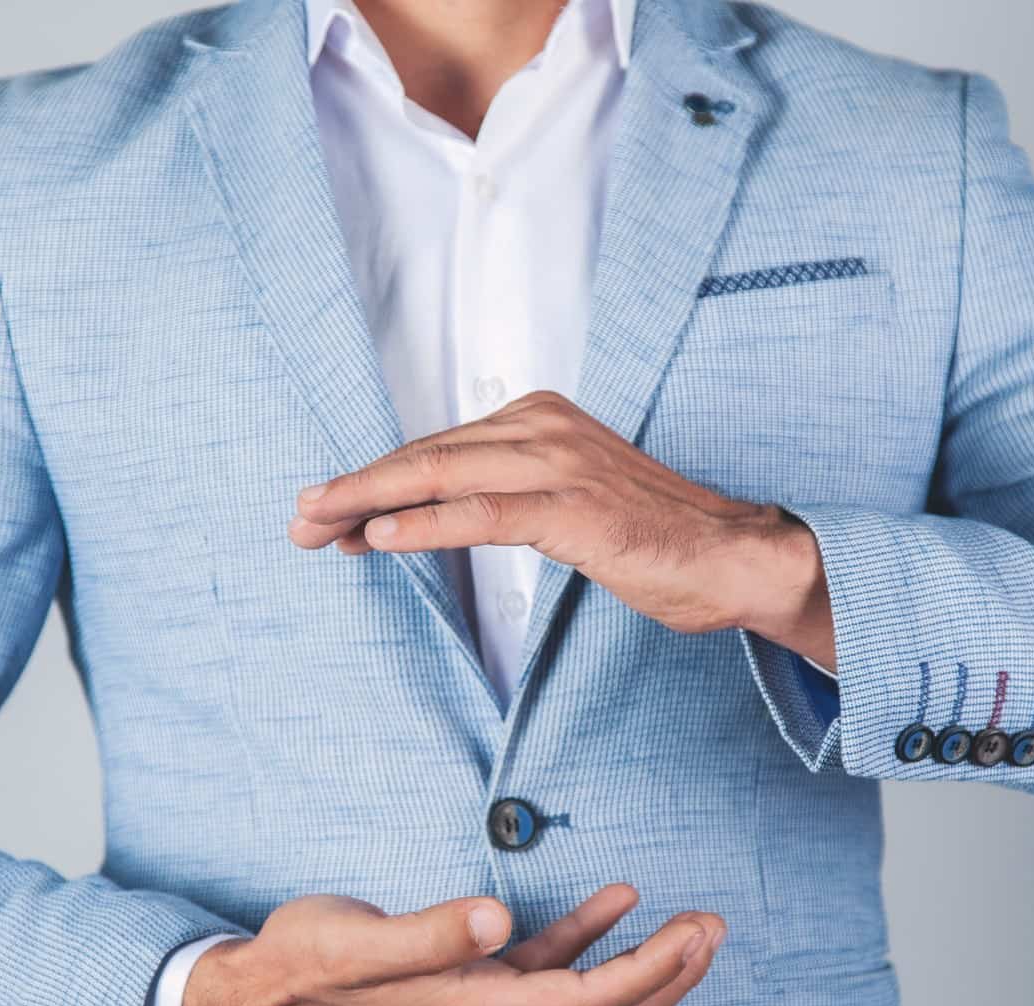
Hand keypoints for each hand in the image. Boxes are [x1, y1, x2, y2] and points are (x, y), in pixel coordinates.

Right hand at [180, 884, 724, 1005]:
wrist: (259, 1002)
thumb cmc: (306, 967)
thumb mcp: (358, 943)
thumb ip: (431, 933)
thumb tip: (499, 918)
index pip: (592, 1003)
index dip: (654, 971)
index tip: (697, 932)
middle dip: (669, 976)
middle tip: (714, 929)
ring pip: (587, 1002)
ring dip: (642, 965)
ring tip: (689, 925)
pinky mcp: (468, 991)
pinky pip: (547, 976)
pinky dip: (588, 944)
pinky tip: (613, 906)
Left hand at [287, 391, 836, 667]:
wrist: (735, 558)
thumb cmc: (652, 539)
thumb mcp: (567, 503)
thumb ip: (505, 495)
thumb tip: (424, 515)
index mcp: (539, 418)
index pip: (435, 448)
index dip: (372, 480)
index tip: (323, 511)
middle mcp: (543, 427)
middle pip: (425, 455)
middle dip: (352, 489)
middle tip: (298, 520)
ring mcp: (560, 464)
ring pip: (440, 476)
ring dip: (368, 503)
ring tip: (317, 528)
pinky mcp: (574, 510)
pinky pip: (481, 514)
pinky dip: (424, 525)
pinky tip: (379, 539)